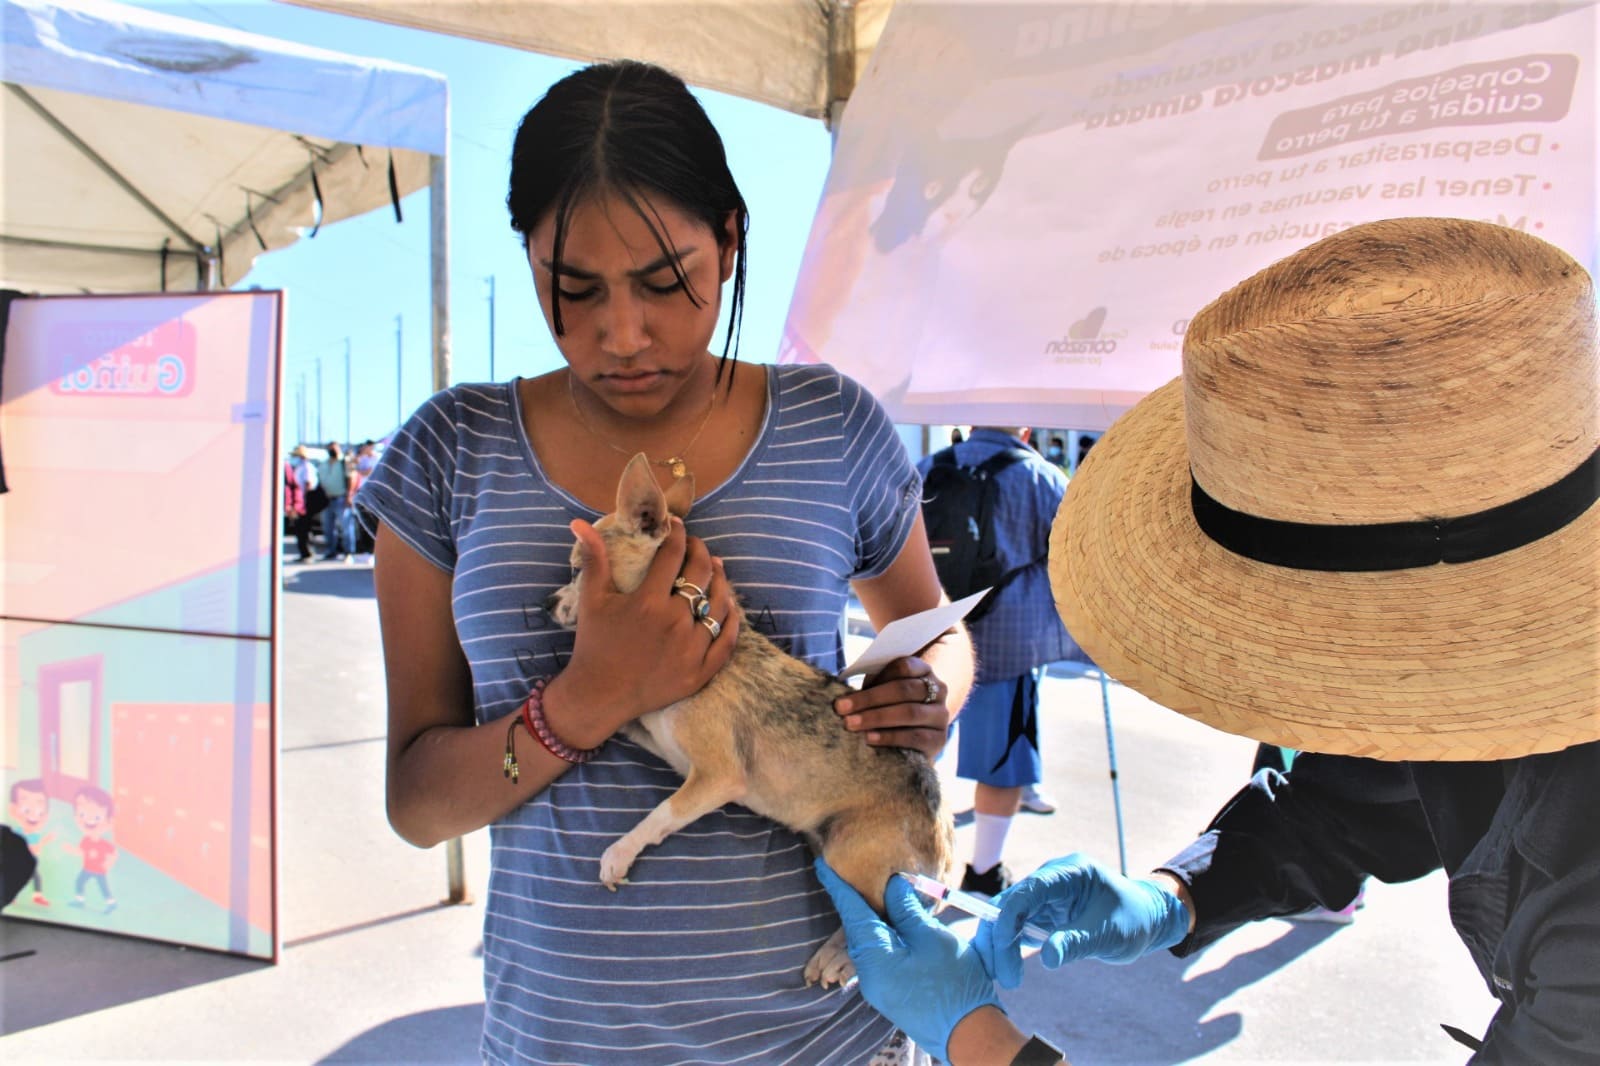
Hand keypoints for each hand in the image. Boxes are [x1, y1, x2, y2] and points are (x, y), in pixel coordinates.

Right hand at [554, 517, 739, 742]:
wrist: (600, 695)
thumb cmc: (594, 644)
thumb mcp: (591, 600)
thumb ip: (594, 558)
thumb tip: (580, 522)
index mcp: (648, 602)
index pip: (673, 555)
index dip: (678, 535)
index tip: (679, 526)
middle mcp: (674, 622)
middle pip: (702, 575)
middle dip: (701, 552)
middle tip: (696, 546)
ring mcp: (691, 649)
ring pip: (719, 605)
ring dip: (721, 581)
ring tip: (716, 570)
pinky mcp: (700, 672)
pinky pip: (727, 641)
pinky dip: (732, 620)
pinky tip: (729, 606)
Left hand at [815, 858, 1000, 1061]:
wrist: (970, 1033)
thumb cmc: (953, 984)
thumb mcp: (931, 937)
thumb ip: (906, 910)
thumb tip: (891, 886)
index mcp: (874, 959)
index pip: (851, 914)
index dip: (838, 886)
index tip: (821, 866)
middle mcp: (869, 975)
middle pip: (858, 928)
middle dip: (859, 900)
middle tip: (857, 872)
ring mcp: (880, 986)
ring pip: (871, 941)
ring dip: (877, 918)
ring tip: (884, 894)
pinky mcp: (892, 990)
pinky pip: (882, 955)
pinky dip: (887, 934)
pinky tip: (899, 922)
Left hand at [834, 656, 951, 757]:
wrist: (916, 737)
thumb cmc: (891, 705)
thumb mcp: (883, 689)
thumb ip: (872, 686)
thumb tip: (844, 697)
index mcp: (923, 670)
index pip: (904, 666)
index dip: (876, 676)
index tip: (847, 691)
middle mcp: (938, 690)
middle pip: (904, 689)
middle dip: (870, 699)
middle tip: (841, 709)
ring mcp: (941, 715)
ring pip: (909, 712)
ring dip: (876, 718)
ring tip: (851, 724)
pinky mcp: (939, 740)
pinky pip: (915, 737)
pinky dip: (890, 737)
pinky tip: (870, 738)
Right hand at [974, 853, 1190, 987]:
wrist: (1147, 918)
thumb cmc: (1133, 919)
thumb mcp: (1109, 933)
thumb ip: (1077, 942)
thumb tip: (1047, 959)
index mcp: (1069, 873)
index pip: (1028, 890)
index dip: (1009, 917)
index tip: (1004, 949)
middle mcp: (1050, 880)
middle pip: (1009, 904)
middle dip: (1000, 939)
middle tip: (1006, 977)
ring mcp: (1044, 896)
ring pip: (1006, 917)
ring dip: (1000, 946)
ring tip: (1007, 979)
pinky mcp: (1042, 913)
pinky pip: (1015, 928)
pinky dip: (1008, 948)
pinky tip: (1008, 970)